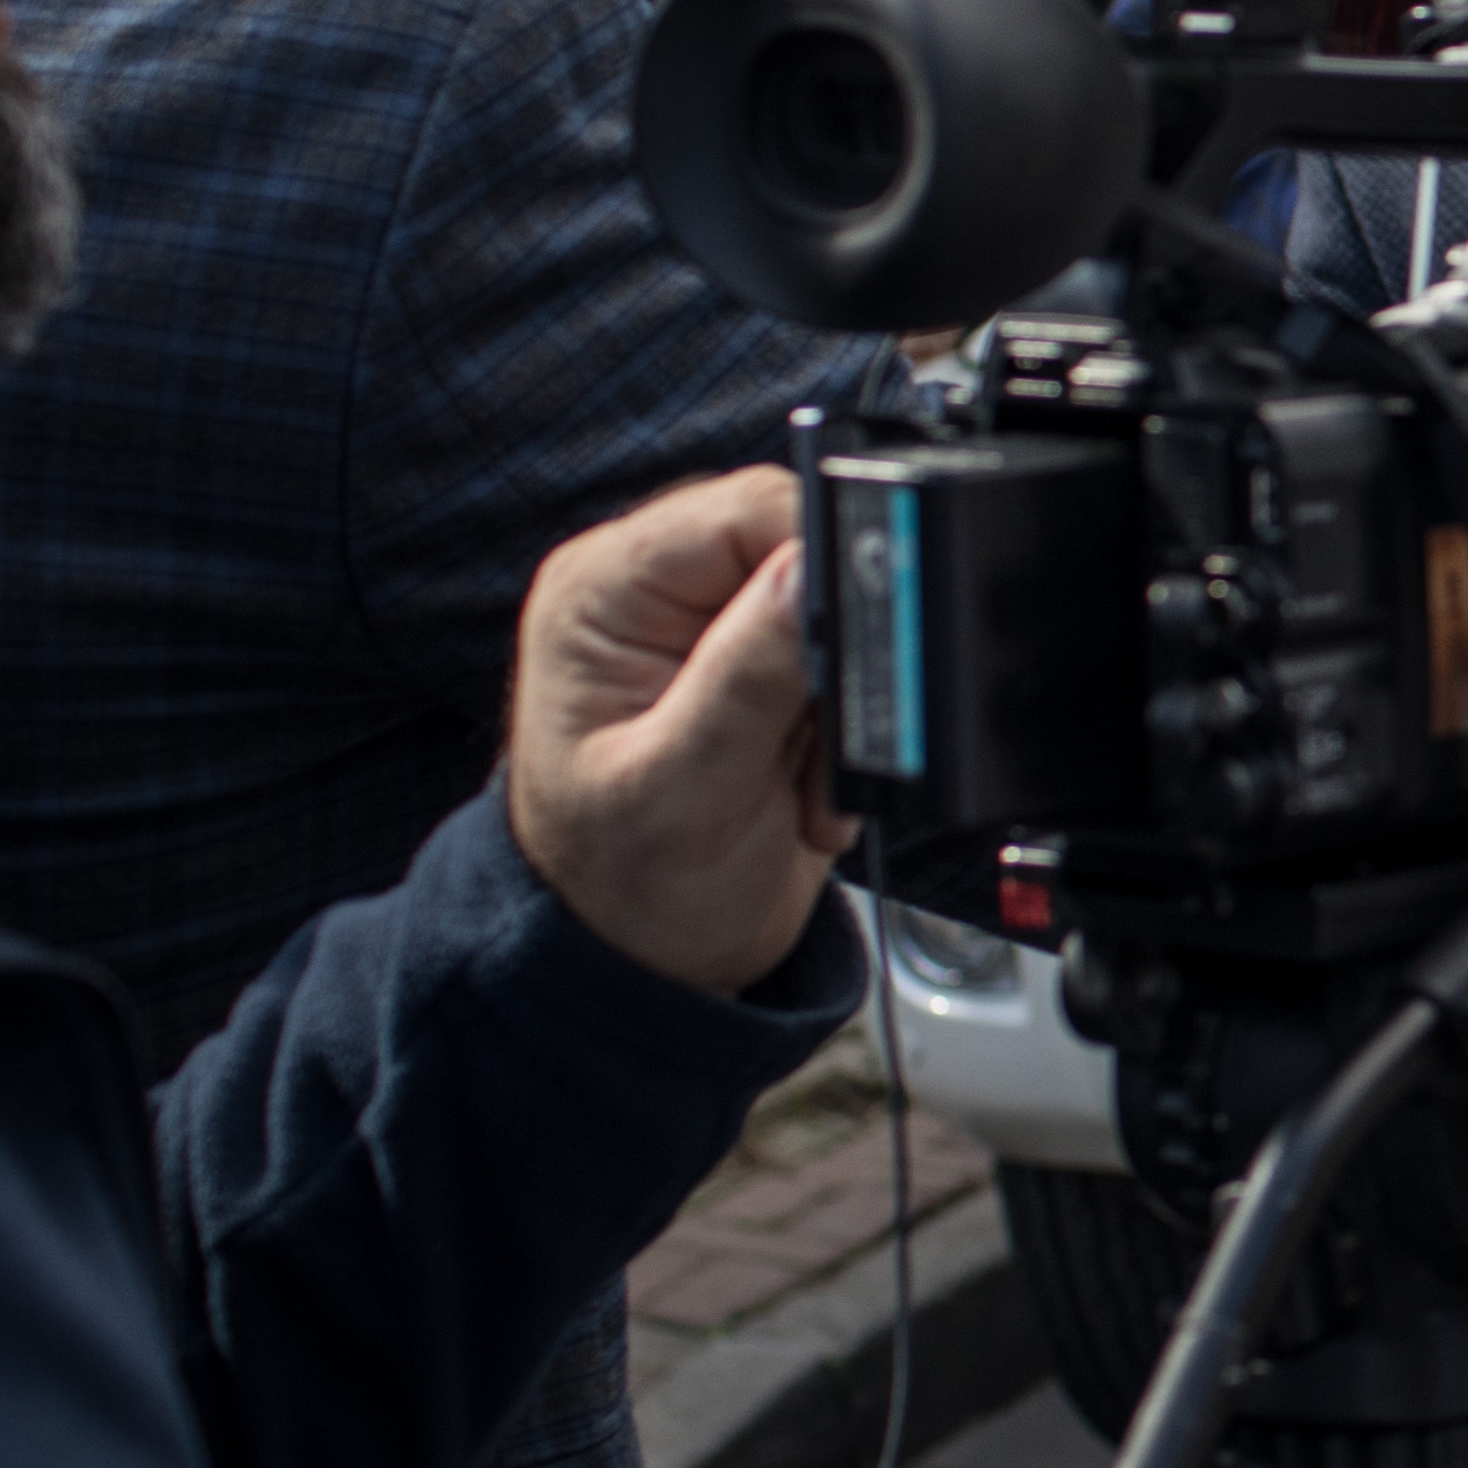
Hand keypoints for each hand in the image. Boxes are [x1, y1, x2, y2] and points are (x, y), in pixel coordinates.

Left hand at [505, 464, 855, 996]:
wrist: (643, 957)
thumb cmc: (622, 886)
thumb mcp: (683, 785)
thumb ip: (749, 674)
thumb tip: (816, 570)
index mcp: (608, 589)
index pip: (748, 509)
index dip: (823, 560)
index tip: (858, 641)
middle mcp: (658, 591)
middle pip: (805, 550)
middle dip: (838, 650)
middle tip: (815, 742)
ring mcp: (714, 632)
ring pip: (843, 613)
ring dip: (846, 704)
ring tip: (799, 782)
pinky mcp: (766, 672)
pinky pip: (852, 663)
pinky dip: (852, 729)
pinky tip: (807, 783)